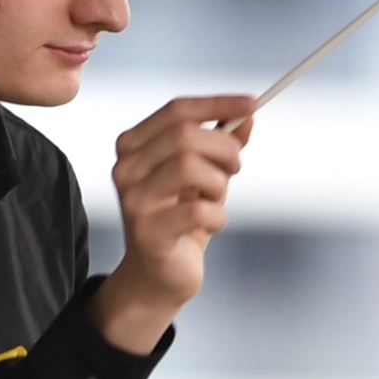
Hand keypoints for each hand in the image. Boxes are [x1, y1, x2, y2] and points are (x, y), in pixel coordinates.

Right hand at [98, 94, 254, 351]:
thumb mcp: (206, 174)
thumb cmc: (182, 218)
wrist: (160, 275)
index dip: (217, 104)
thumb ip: (223, 143)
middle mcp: (126, 168)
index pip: (177, 110)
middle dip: (224, 148)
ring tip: (216, 199)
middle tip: (235, 167)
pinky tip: (211, 224)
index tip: (253, 104)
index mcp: (134, 145)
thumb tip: (247, 115)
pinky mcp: (147, 232)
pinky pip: (196, 209)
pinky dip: (217, 215)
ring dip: (218, 182)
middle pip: (184, 135)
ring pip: (188, 166)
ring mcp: (133, 200)